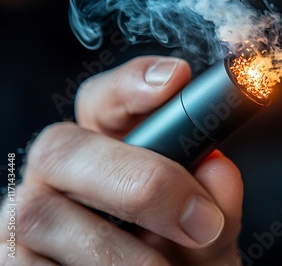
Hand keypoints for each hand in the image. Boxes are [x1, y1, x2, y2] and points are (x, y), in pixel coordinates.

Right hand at [0, 56, 243, 264]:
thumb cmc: (182, 257)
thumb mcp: (208, 230)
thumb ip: (216, 199)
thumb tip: (216, 169)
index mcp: (109, 149)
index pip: (103, 99)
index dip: (133, 83)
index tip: (176, 78)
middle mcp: (59, 175)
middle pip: (63, 147)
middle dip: (142, 183)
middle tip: (204, 222)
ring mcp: (24, 218)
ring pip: (44, 215)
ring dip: (124, 254)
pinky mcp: (9, 263)